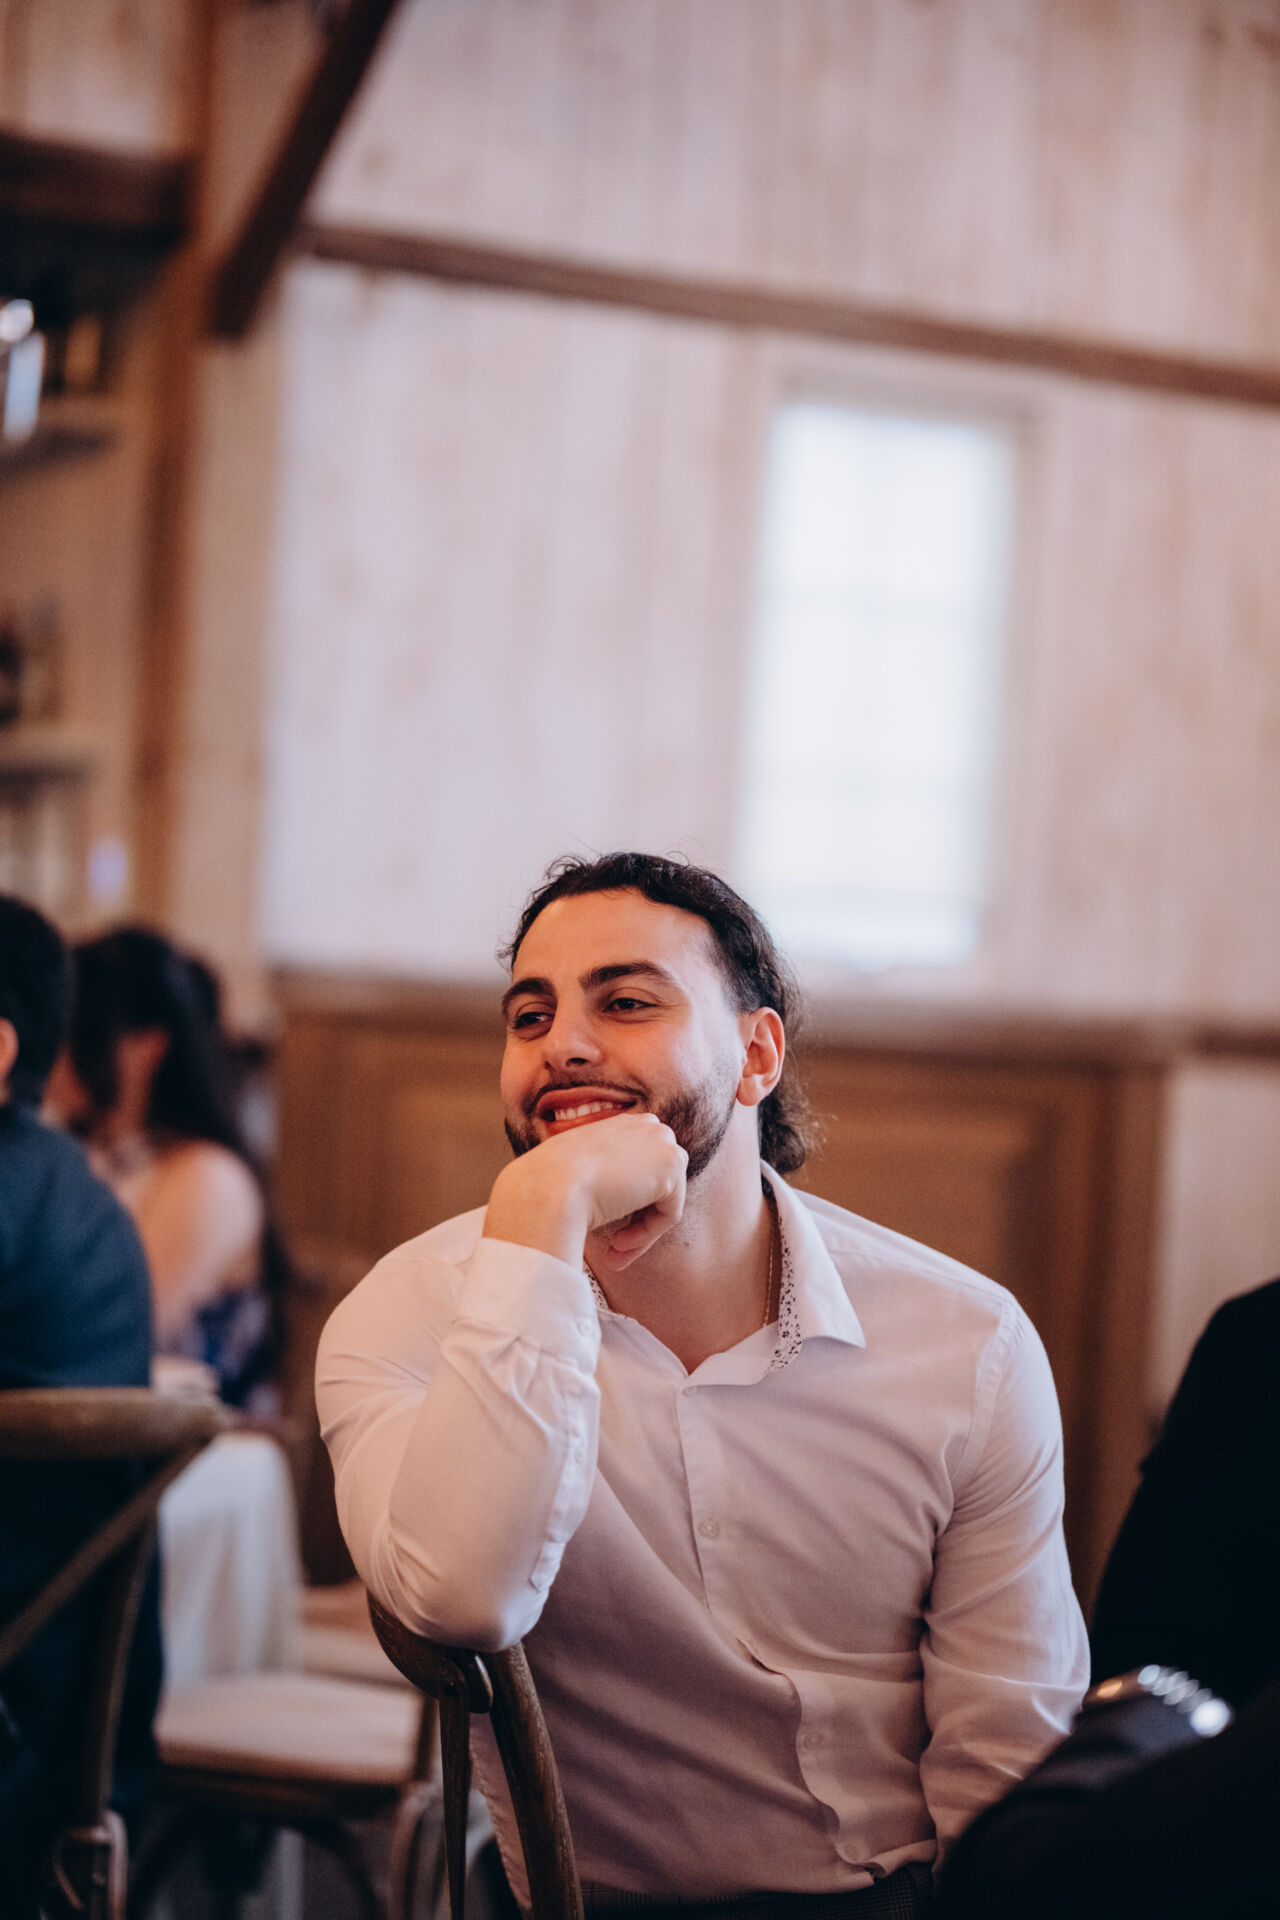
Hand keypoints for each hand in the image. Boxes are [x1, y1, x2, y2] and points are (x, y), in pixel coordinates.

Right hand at [483, 1113, 686, 1271]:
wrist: (548, 1188)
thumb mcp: (573, 1171)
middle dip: (638, 1221)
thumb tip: (615, 1199)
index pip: (639, 1170)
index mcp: (622, 1124)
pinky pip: (669, 1214)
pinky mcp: (672, 1166)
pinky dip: (646, 1236)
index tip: (605, 1230)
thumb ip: (600, 1176)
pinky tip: (618, 1245)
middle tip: (614, 1249)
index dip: (624, 1205)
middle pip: (657, 1185)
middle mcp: (646, 1126)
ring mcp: (663, 1142)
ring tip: (614, 1252)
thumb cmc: (548, 1186)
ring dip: (641, 1232)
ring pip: (664, 1201)